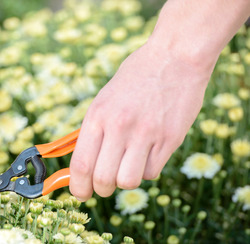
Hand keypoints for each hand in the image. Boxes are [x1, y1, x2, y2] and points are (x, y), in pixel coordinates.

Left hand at [69, 40, 211, 199]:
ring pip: (128, 182)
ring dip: (124, 181)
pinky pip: (151, 173)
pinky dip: (145, 170)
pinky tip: (146, 153)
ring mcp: (145, 134)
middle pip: (103, 180)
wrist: (173, 58)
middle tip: (103, 184)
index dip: (77, 187)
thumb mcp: (104, 100)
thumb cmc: (134, 78)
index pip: (81, 165)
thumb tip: (82, 165)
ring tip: (126, 167)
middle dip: (100, 189)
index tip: (80, 192)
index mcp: (97, 116)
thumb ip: (94, 132)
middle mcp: (119, 126)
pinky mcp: (169, 139)